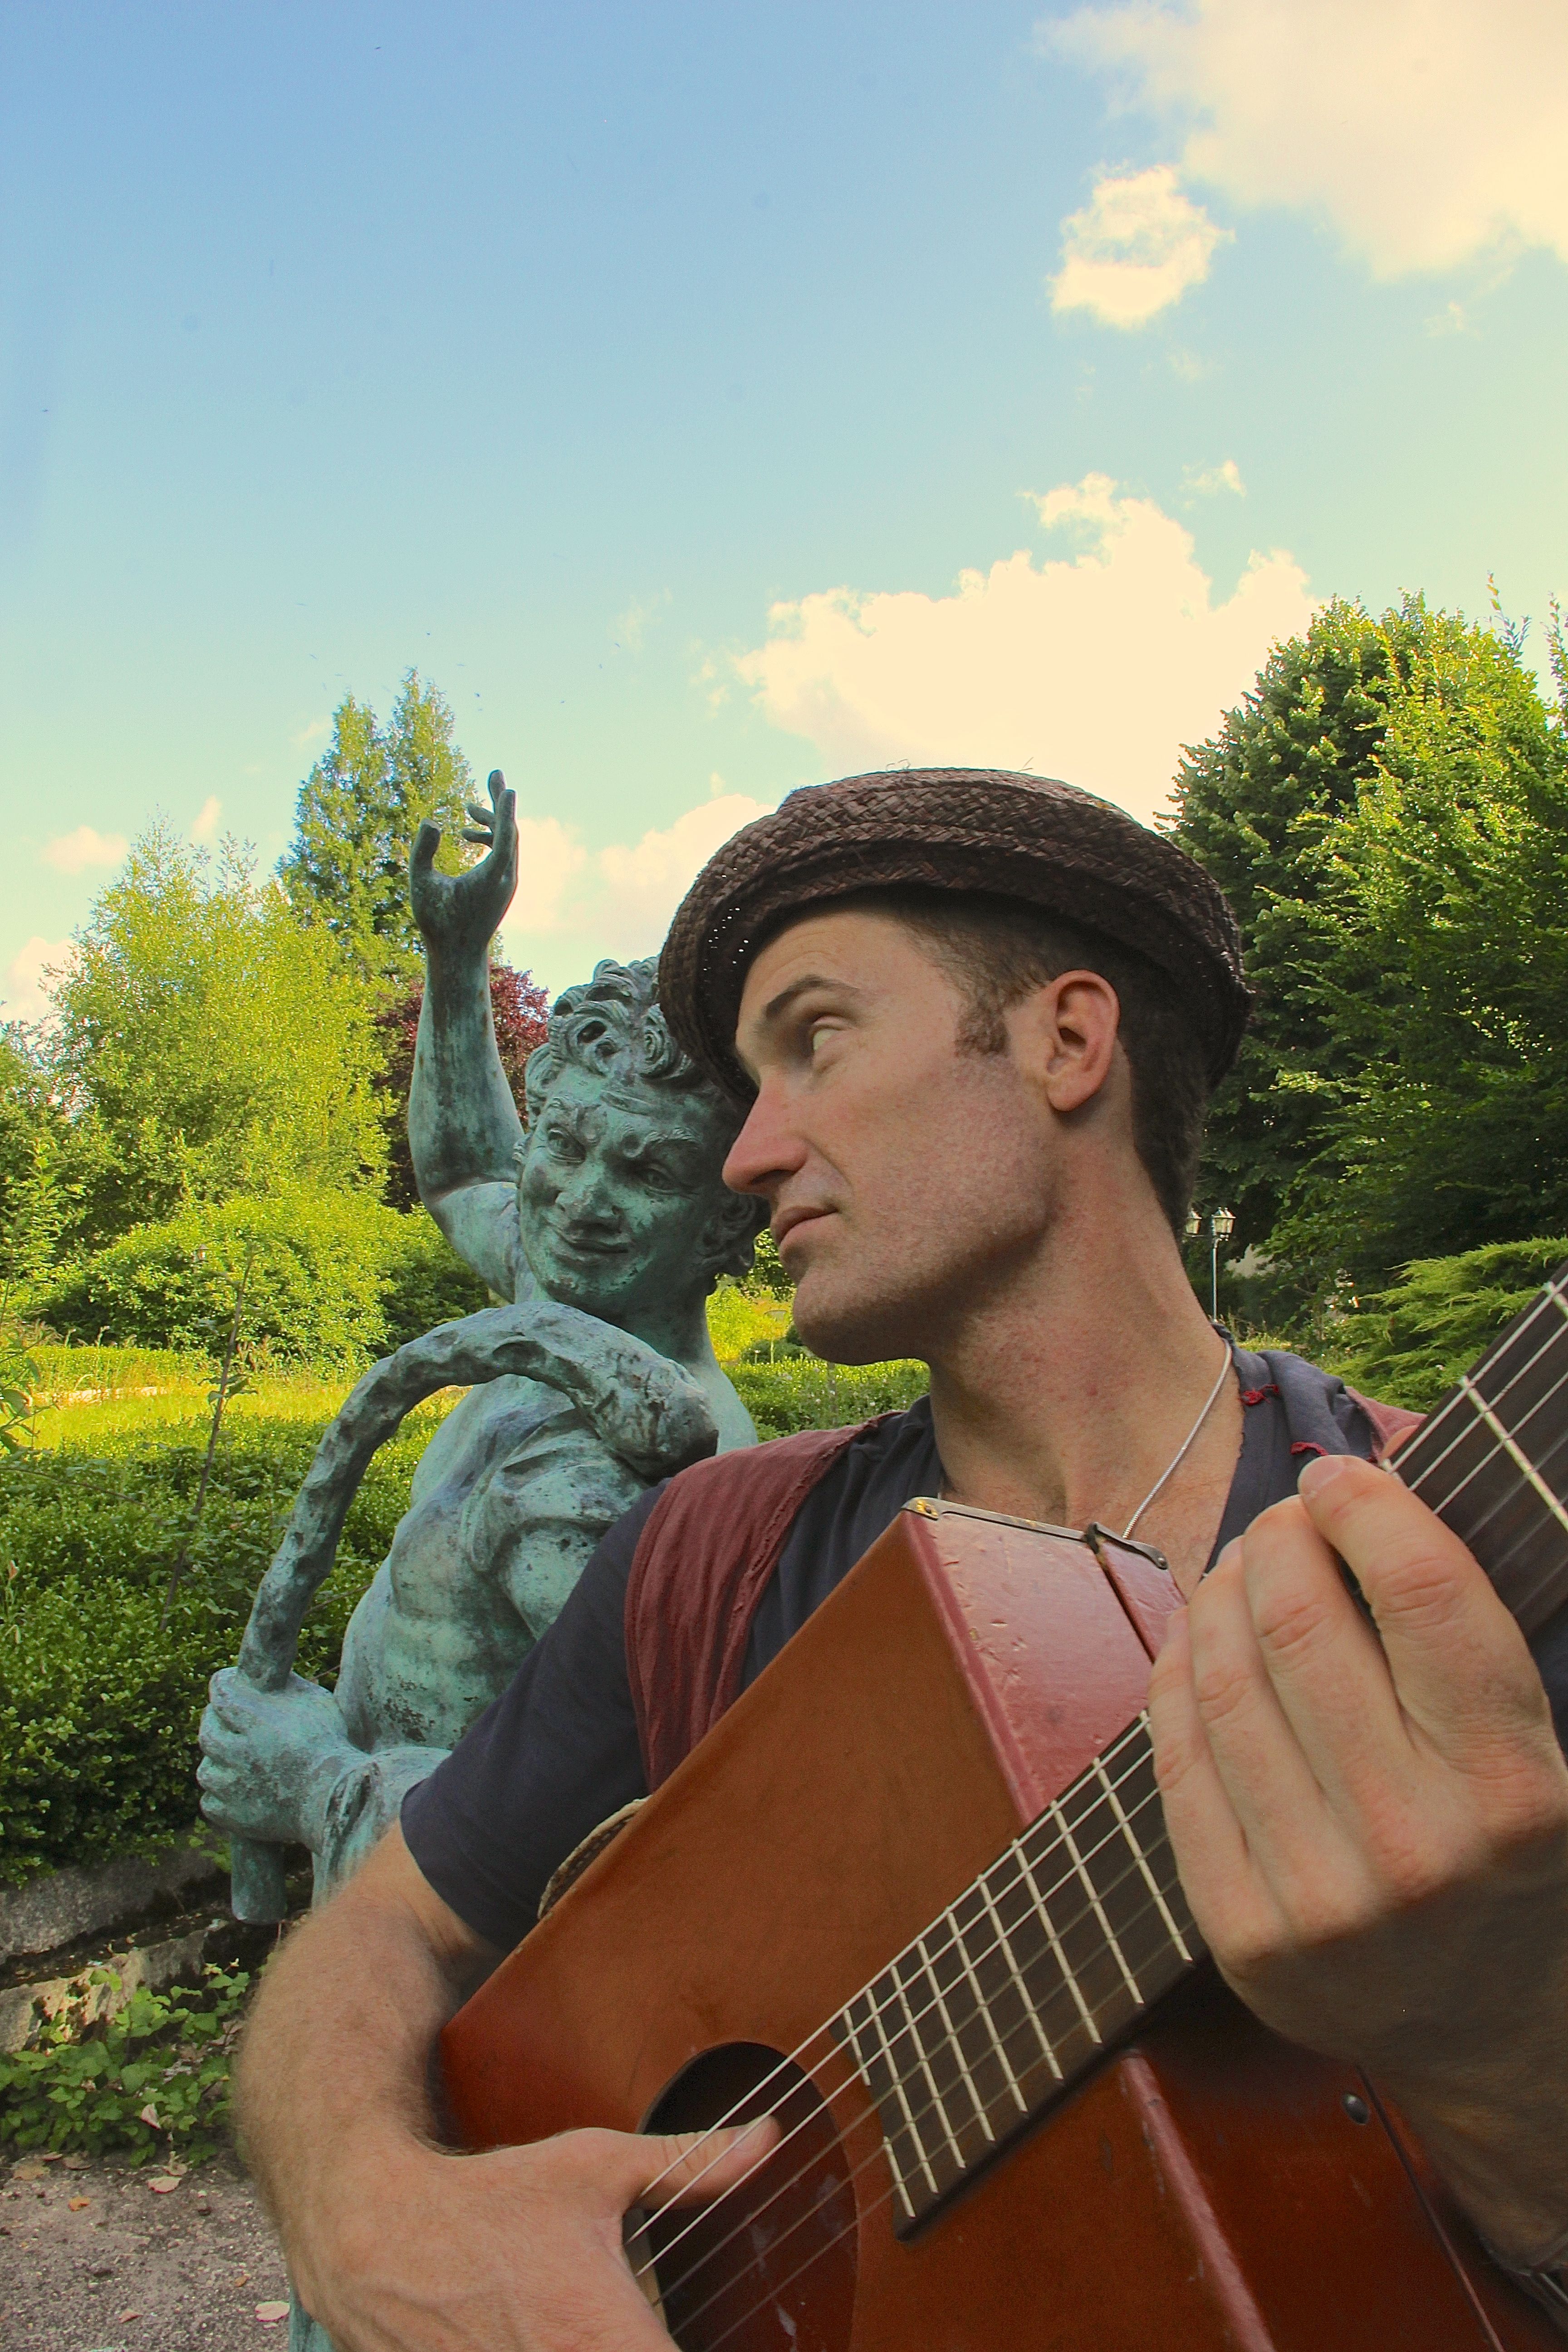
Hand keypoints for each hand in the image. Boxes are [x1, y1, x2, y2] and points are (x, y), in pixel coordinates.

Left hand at [198, 1668, 359, 1850]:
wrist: (337, 1801)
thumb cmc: (331, 1747)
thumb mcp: (317, 1704)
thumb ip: (288, 1687)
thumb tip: (268, 1676)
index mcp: (259, 1722)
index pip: (222, 1694)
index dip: (221, 1684)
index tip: (225, 1682)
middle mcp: (240, 1754)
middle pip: (207, 1732)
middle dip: (213, 1720)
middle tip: (223, 1718)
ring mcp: (234, 1788)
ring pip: (205, 1770)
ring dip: (216, 1761)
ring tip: (233, 1758)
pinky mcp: (233, 1816)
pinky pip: (211, 1801)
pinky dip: (220, 1794)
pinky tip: (237, 1787)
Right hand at [298, 2119, 775, 2351]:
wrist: (380, 2236)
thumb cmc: (492, 2199)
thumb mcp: (592, 2166)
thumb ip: (690, 2165)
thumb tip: (766, 2140)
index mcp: (607, 2338)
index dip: (714, 2351)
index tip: (729, 2338)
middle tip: (651, 2320)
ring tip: (592, 2328)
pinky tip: (556, 2338)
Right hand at [409, 768, 518, 959]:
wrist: (457, 955)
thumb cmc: (436, 923)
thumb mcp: (421, 885)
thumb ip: (422, 852)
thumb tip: (431, 821)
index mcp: (492, 876)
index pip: (503, 836)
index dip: (503, 809)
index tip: (506, 786)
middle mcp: (506, 877)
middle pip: (509, 830)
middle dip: (498, 802)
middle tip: (494, 773)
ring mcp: (508, 882)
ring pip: (506, 841)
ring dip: (489, 820)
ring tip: (467, 806)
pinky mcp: (503, 886)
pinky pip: (502, 852)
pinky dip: (488, 839)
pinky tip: (464, 833)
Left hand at [1148, 1452, 1567, 2251]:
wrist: (1490, 2029)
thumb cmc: (1513, 1853)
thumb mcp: (1540, 1745)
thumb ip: (1461, 1635)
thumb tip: (1355, 1495)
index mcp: (1518, 1789)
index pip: (1425, 1592)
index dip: (1367, 1507)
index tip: (1342, 1476)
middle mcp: (1419, 1847)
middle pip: (1302, 1621)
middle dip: (1280, 1539)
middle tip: (1284, 1520)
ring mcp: (1322, 1901)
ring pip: (1224, 1682)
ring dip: (1219, 1594)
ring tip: (1238, 1570)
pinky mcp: (1243, 1936)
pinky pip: (1177, 1763)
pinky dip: (1177, 1674)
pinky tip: (1197, 1639)